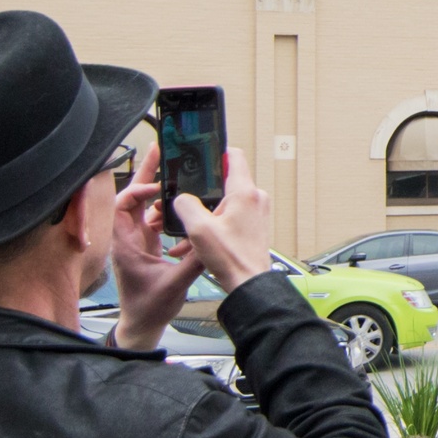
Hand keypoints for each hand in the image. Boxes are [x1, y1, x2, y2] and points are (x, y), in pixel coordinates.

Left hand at [105, 147, 209, 347]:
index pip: (123, 205)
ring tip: (172, 172)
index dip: (138, 191)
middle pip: (132, 198)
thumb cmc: (148, 308)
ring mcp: (136, 240)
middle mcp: (127, 238)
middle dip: (146, 174)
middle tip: (159, 151)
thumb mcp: (175, 284)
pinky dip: (164, 209)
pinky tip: (178, 207)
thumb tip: (211, 241)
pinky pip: (152, 218)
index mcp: (125, 244)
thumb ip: (194, 261)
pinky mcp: (145, 244)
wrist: (141, 325)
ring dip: (157, 190)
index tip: (158, 186)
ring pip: (143, 206)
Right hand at [174, 150, 273, 289]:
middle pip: (223, 183)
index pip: (233, 156)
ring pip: (223, 205)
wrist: (248, 285)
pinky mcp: (252, 227)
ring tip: (186, 232)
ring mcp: (255, 214)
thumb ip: (186, 205)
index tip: (202, 155)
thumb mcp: (199, 228)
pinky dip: (212, 227)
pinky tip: (195, 243)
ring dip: (203, 217)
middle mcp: (254, 199)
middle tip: (185, 204)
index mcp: (244, 192)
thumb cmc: (232, 259)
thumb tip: (182, 199)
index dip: (215, 152)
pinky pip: (229, 219)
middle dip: (201, 195)